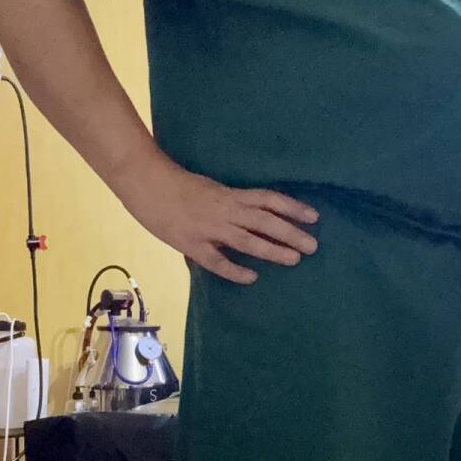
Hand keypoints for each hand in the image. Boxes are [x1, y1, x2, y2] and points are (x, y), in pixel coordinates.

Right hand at [119, 155, 318, 283]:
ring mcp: (209, 228)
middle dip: (291, 233)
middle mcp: (225, 210)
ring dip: (272, 250)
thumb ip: (229, 203)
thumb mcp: (210, 189)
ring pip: (247, 240)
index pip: (269, 199)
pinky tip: (251, 278)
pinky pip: (217, 261)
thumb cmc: (176, 184)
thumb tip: (250, 216)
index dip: (292, 207)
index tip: (314, 217)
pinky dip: (235, 270)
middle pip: (265, 221)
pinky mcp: (192, 244)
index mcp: (230, 194)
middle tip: (312, 246)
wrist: (145, 182)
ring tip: (294, 259)